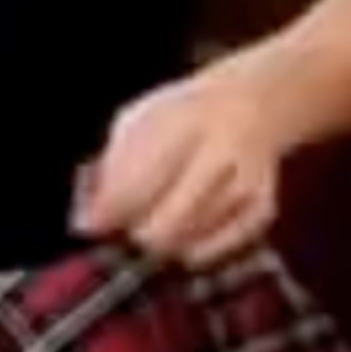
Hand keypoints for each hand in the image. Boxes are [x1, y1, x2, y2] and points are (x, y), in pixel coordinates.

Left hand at [76, 54, 290, 269]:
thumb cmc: (182, 115)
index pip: (132, 187)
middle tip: (127, 225)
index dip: (104, 215)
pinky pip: (218, 248)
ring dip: (165, 240)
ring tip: (158, 217)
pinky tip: (186, 233)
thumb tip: (88, 221)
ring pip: (187, 243)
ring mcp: (245, 185)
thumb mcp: (136, 120)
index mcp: (180, 123)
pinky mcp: (262, 209)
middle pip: (162, 227)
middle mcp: (220, 154)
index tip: (91, 223)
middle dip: (135, 234)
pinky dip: (196, 248)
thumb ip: (111, 166)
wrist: (252, 103)